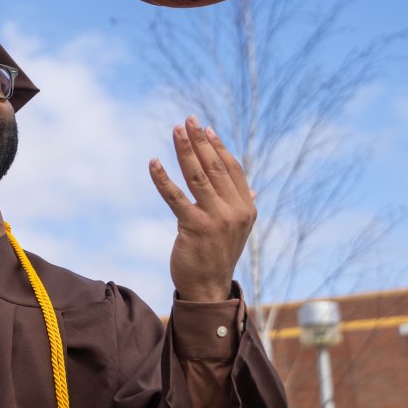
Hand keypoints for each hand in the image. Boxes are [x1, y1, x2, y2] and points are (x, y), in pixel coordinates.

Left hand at [148, 116, 256, 301]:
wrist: (208, 287)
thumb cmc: (217, 254)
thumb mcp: (235, 229)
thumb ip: (241, 206)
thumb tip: (253, 191)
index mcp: (247, 208)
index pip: (231, 169)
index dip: (218, 147)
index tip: (204, 129)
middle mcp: (235, 211)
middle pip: (215, 167)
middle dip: (199, 141)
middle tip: (187, 120)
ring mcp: (216, 219)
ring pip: (197, 176)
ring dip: (185, 150)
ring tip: (175, 130)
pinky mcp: (194, 228)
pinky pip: (175, 197)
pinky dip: (163, 178)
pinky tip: (154, 162)